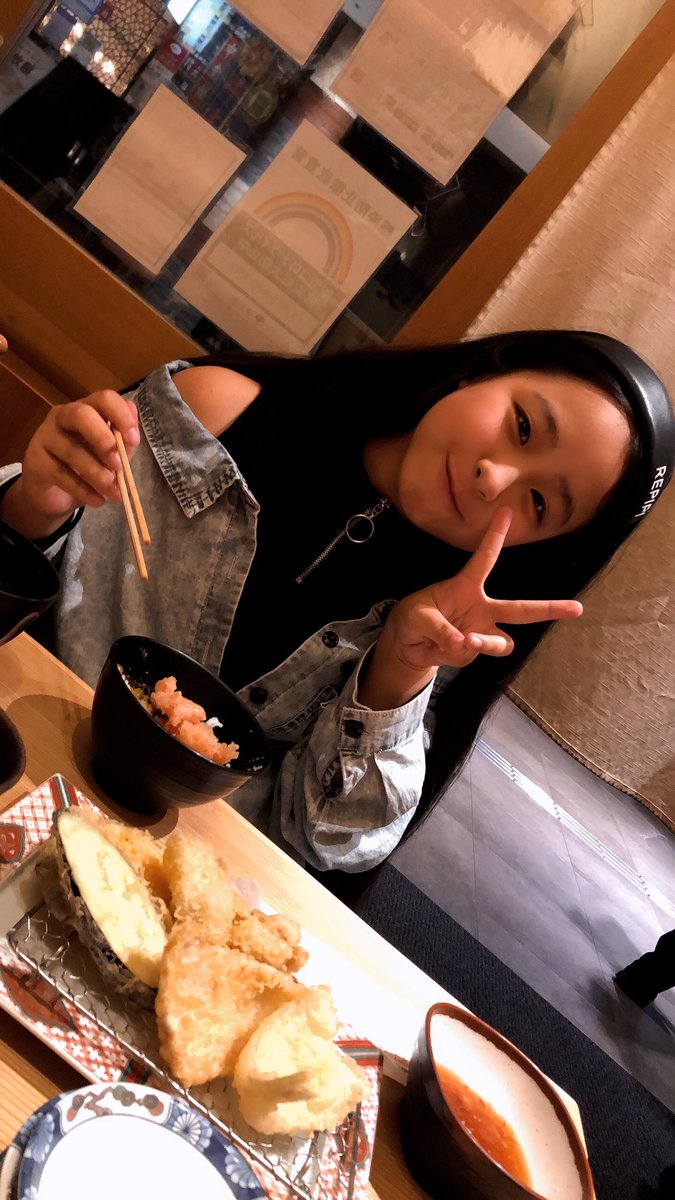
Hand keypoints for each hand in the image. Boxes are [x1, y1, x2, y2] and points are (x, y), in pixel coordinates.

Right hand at [2, 390, 139, 538]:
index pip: (103, 398)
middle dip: (103, 439)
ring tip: (114, 493)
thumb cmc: (86, 468)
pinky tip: (98, 500)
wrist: (54, 494)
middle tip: (118, 464)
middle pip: (81, 414)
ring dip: (97, 474)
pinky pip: (61, 473)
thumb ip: (123, 439)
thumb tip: (133, 409)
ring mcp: (45, 436)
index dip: (121, 416)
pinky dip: (83, 490)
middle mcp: (63, 416)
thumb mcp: (111, 456)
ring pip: (72, 450)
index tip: (134, 439)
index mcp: (87, 409)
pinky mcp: (35, 460)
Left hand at [383, 507, 582, 673]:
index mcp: (467, 587)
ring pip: (504, 641)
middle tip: (578, 608)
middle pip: (522, 610)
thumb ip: (441, 629)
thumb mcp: (418, 616)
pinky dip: (458, 653)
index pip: (485, 559)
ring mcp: (481, 631)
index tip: (507, 510)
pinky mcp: (473, 652)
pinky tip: (443, 649)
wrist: (406, 645)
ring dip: (489, 642)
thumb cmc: (413, 619)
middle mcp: (481, 608)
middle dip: (550, 608)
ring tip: (469, 640)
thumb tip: (466, 644)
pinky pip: (474, 654)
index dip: (496, 536)